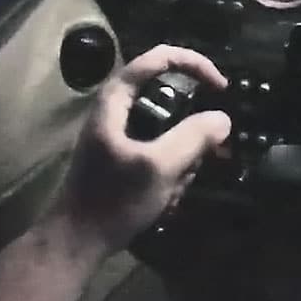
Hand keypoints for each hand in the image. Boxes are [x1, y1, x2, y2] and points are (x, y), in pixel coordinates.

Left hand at [50, 45, 230, 254]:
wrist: (77, 241)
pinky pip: (161, 155)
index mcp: (116, 99)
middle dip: (190, 132)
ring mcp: (121, 136)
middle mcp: (117, 111)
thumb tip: (222, 118)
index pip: (159, 58)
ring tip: (174, 190)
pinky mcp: (125, 159)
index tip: (221, 87)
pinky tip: (165, 200)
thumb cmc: (112, 199)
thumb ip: (192, 139)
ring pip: (169, 133)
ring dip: (182, 160)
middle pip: (170, 100)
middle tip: (204, 157)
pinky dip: (171, 174)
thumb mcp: (158, 167)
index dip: (194, 64)